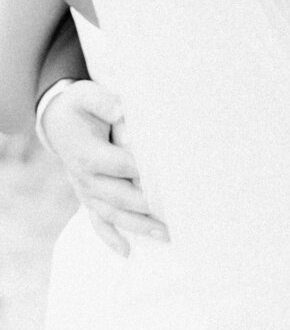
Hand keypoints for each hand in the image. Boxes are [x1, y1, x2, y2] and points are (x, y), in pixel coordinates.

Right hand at [41, 79, 168, 256]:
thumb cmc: (79, 105)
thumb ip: (105, 102)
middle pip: (119, 196)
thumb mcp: (88, 95)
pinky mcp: (87, 196)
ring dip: (138, 226)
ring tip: (165, 235)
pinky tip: (126, 252)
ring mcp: (85, 190)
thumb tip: (122, 110)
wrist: (55, 119)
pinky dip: (110, 237)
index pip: (122, 165)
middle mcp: (85, 177)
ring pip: (112, 214)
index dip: (145, 171)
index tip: (171, 179)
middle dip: (148, 207)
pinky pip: (97, 221)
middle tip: (177, 214)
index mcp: (88, 154)